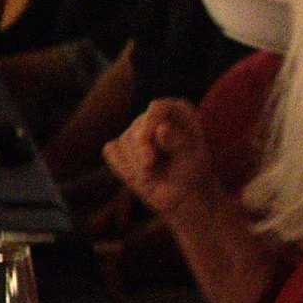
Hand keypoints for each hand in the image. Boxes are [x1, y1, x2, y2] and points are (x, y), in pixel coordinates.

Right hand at [101, 96, 218, 220]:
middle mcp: (155, 115)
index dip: (150, 126)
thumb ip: (178, 142)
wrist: (180, 194)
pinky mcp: (120, 144)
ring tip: (152, 178)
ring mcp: (135, 128)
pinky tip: (138, 178)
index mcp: (177, 110)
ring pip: (123, 142)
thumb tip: (161, 128)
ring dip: (135, 167)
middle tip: (149, 175)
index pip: (158, 108)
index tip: (148, 154)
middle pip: (138, 128)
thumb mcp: (191, 158)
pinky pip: (112, 151)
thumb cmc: (190, 173)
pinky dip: (123, 168)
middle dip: (141, 153)